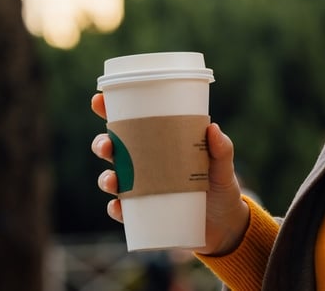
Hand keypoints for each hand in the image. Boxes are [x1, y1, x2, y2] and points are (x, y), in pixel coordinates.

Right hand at [90, 93, 249, 254]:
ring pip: (112, 179)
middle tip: (107, 146)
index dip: (110, 110)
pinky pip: (123, 211)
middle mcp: (144, 164)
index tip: (99, 100)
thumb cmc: (220, 185)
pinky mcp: (144, 212)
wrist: (225, 223)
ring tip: (112, 180)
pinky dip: (116, 209)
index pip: (129, 123)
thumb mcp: (223, 165)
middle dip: (102, 145)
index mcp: (158, 143)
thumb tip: (213, 129)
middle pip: (113, 150)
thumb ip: (222, 149)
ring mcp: (142, 189)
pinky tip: (118, 207)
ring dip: (106, 178)